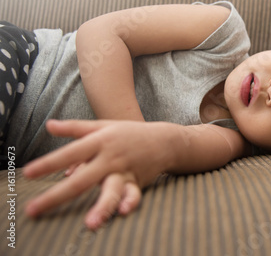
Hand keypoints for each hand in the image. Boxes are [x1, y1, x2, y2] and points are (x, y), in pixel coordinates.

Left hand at [23, 119, 172, 229]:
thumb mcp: (103, 126)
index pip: (69, 153)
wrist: (165, 140)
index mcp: (99, 142)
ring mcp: (124, 172)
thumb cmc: (129, 133)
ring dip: (101, 206)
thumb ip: (75, 128)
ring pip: (111, 191)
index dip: (48, 163)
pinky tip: (123, 212)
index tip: (28, 173)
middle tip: (34, 210)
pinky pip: (133, 195)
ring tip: (90, 224)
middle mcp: (110, 158)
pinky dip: (129, 203)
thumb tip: (48, 125)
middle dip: (57, 196)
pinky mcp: (136, 183)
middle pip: (81, 179)